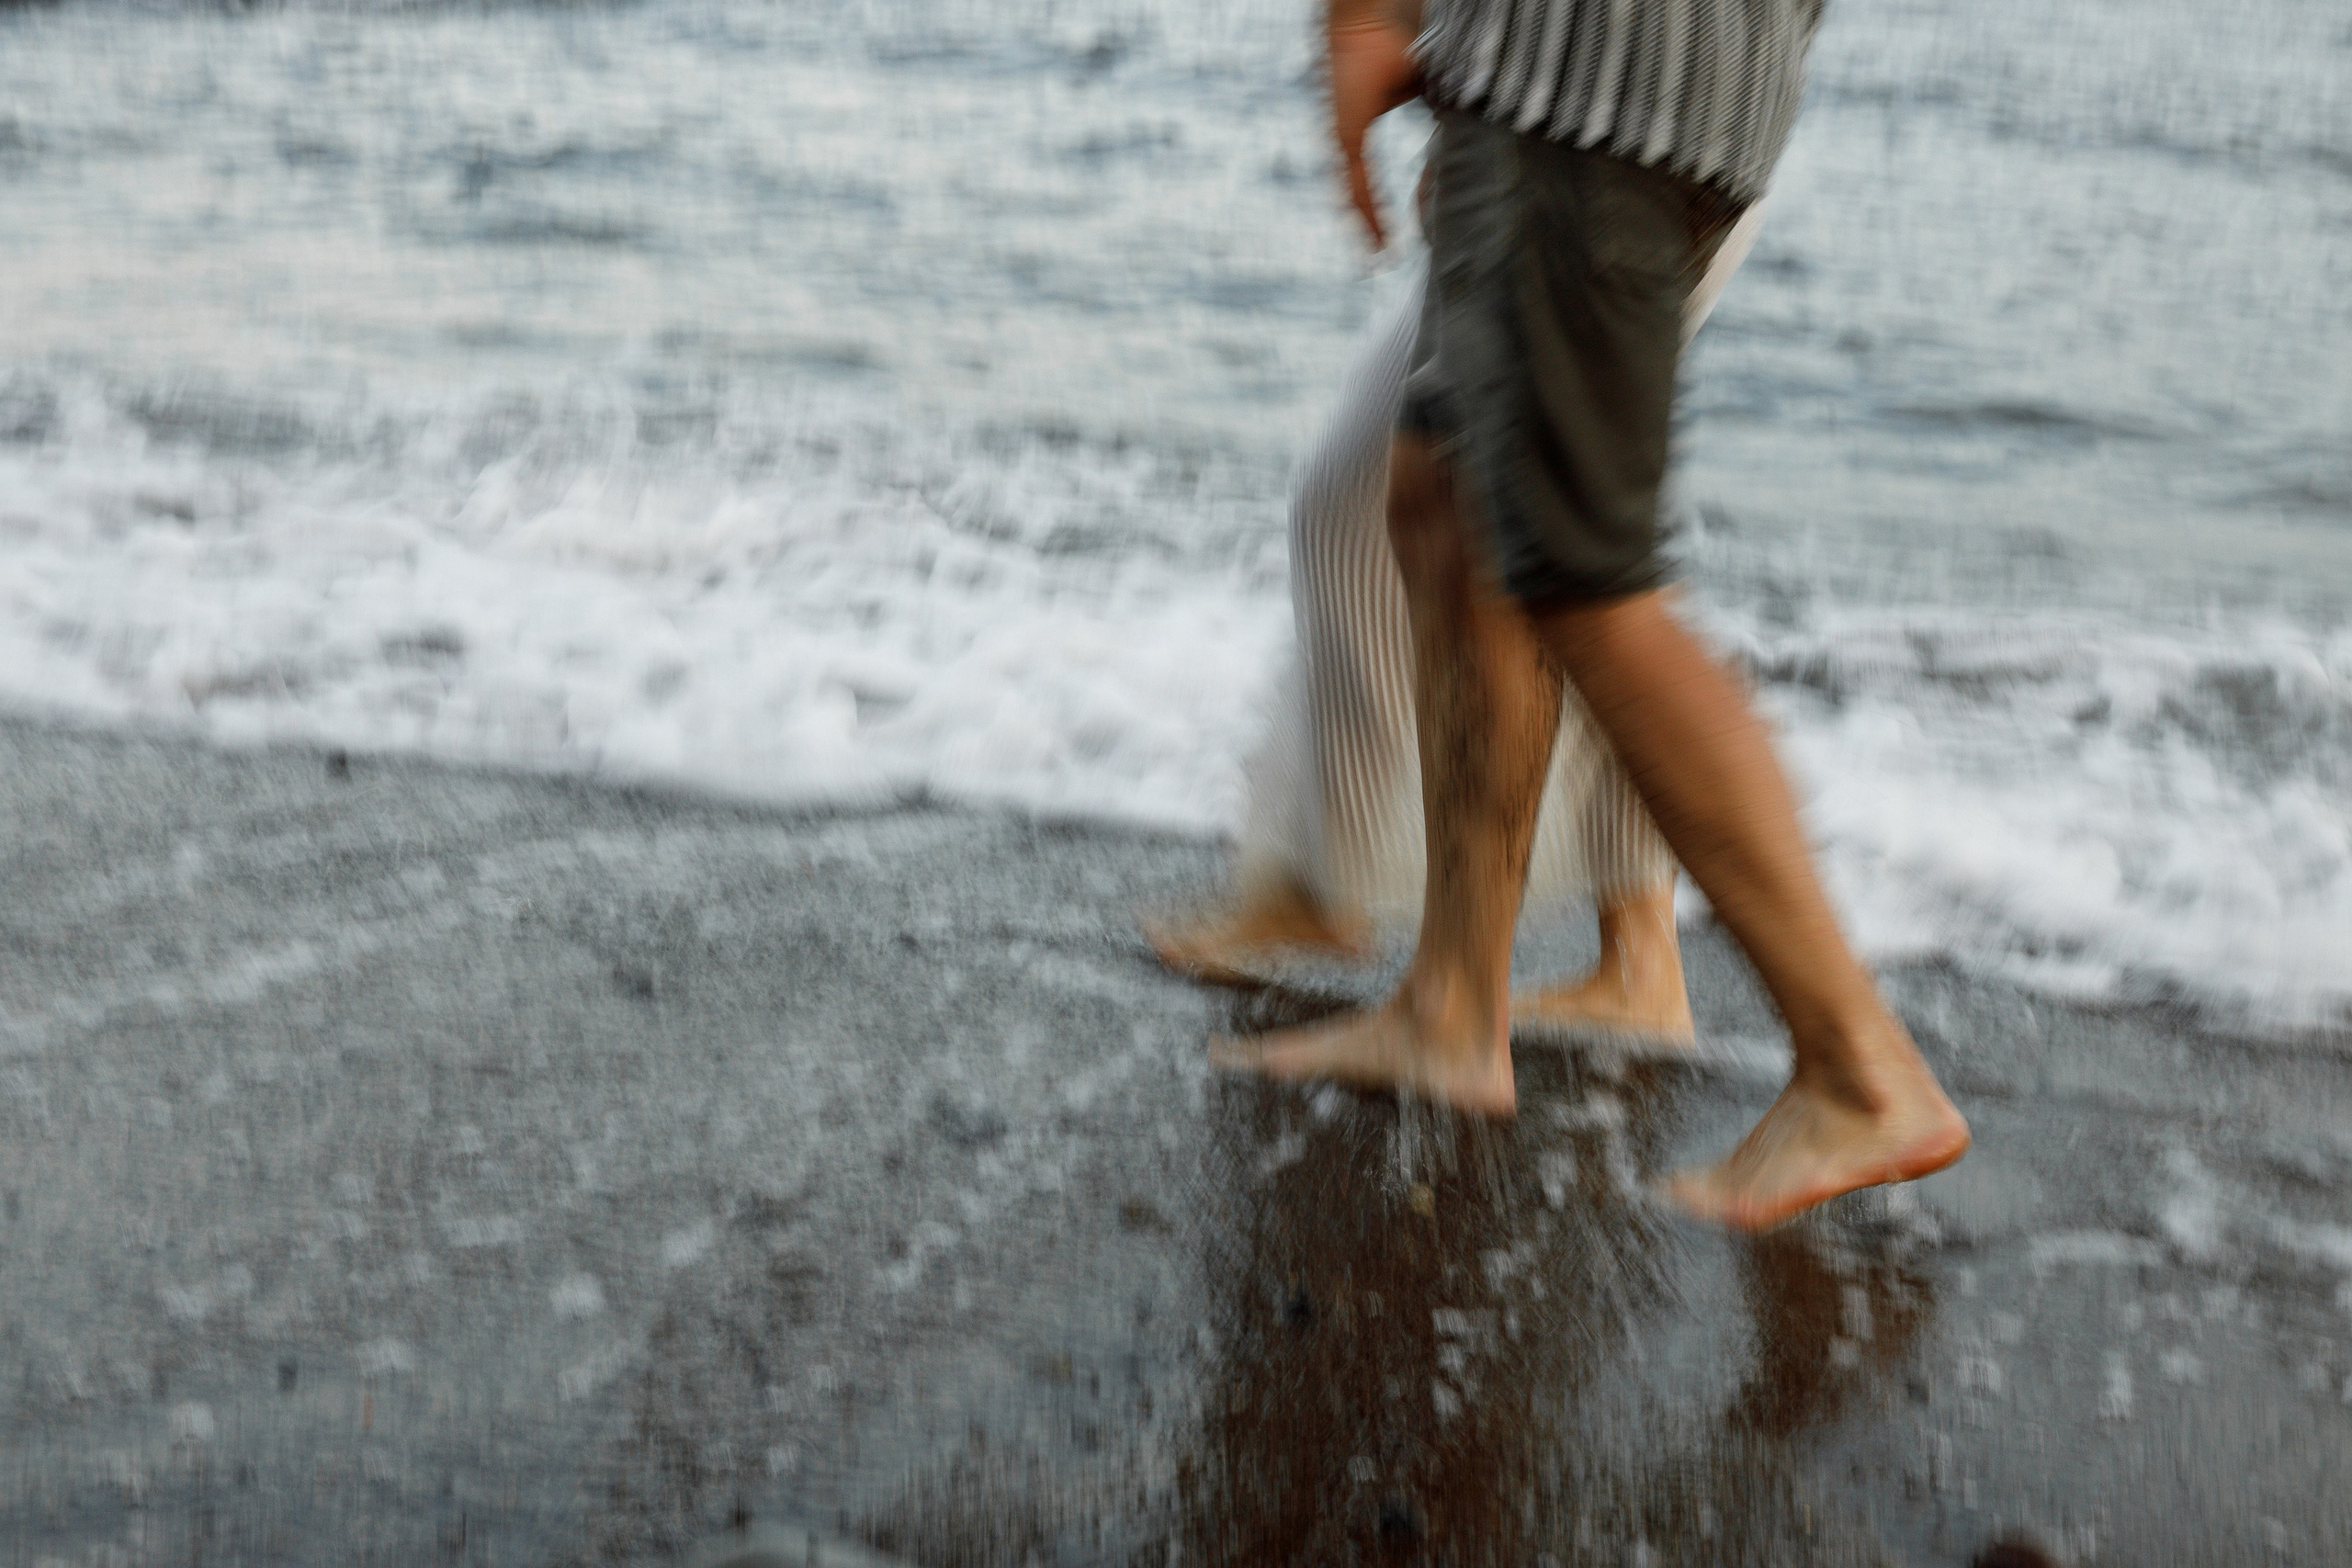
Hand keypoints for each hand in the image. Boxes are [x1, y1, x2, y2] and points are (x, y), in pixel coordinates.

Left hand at [1326, 9, 1420, 249]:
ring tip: (1378, 256)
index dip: (1377, 206)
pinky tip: (1377, 238)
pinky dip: (1368, 213)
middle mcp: (1345, 140)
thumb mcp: (1428, 88)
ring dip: (1366, 226)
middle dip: (1369, 225)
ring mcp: (1341, 140)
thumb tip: (1471, 134)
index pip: (1367, 178)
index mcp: (1357, 128)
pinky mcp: (1345, 136)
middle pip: (1356, 194)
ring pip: (1354, 196)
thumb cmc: (1394, 45)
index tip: (1386, 237)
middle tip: (1380, 256)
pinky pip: (1357, 183)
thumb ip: (1442, 113)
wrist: (1367, 21)